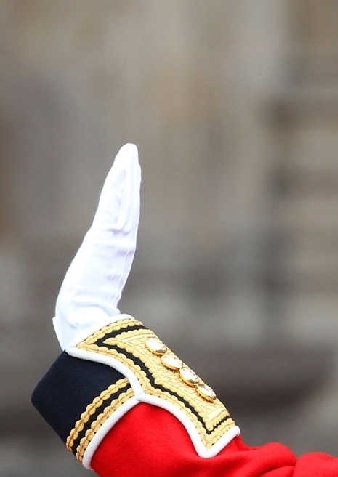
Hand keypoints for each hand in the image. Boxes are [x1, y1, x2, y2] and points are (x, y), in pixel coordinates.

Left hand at [53, 143, 141, 349]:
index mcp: (116, 258)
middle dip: (130, 180)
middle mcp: (122, 244)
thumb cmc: (84, 321)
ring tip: (130, 152)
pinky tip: (125, 162)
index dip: (126, 202)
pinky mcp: (108, 232)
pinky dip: (122, 179)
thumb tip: (63, 318)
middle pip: (127, 205)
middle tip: (132, 157)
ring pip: (124, 198)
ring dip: (127, 173)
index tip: (129, 186)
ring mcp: (118, 237)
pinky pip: (116, 200)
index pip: (122, 223)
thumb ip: (81, 303)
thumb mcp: (85, 304)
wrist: (87, 323)